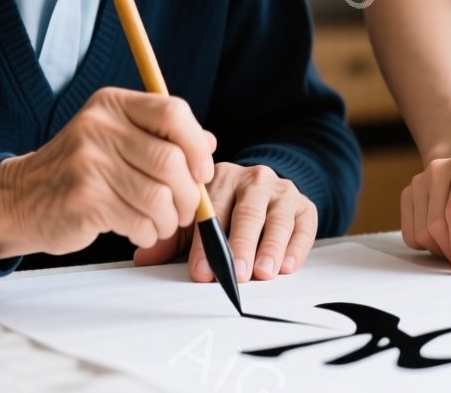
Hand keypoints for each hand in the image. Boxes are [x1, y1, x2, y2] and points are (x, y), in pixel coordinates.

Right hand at [0, 88, 215, 258]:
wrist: (20, 199)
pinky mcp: (83, 200)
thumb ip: (159, 136)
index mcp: (111, 105)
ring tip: (161, 224)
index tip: (201, 171)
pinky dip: (148, 232)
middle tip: (184, 210)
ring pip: (159, 196)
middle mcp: (98, 127)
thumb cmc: (77, 171)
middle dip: (187, 194)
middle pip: (171, 160)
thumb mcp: (114, 139)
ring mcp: (88, 163)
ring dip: (169, 219)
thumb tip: (208, 143)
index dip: (197, 145)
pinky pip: (139, 220)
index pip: (173, 112)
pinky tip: (139, 231)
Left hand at [132, 162, 317, 283]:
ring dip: (270, 247)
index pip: (212, 209)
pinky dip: (296, 247)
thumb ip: (173, 238)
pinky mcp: (305, 206)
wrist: (267, 194)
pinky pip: (303, 226)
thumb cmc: (226, 212)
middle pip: (247, 212)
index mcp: (220, 177)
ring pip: (277, 219)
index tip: (200, 271)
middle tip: (237, 274)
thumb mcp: (196, 222)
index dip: (205, 242)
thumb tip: (145, 259)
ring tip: (263, 272)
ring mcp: (282, 191)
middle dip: (240, 246)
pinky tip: (286, 265)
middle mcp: (253, 178)